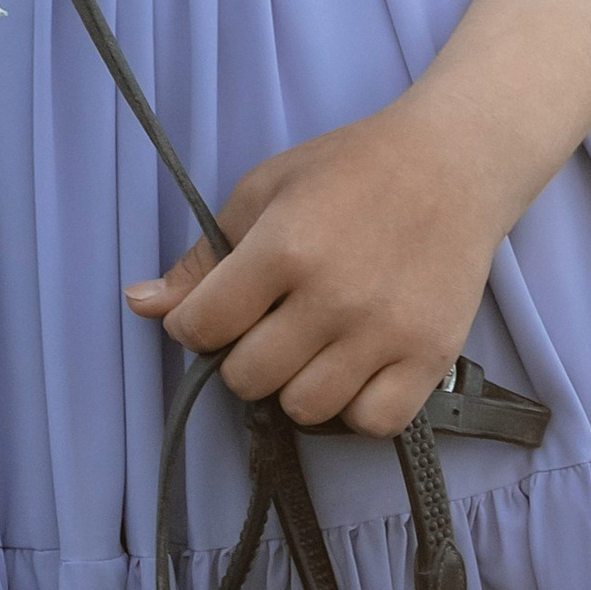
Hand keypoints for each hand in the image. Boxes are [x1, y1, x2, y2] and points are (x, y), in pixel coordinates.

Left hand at [124, 93, 509, 436]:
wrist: (451, 165)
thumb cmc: (349, 169)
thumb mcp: (264, 189)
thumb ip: (204, 256)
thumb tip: (139, 305)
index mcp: (284, 246)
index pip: (204, 326)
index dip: (192, 325)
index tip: (210, 313)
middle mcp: (332, 298)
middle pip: (248, 378)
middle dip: (241, 356)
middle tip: (265, 324)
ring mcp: (384, 334)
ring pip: (305, 409)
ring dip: (294, 384)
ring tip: (309, 344)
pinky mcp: (429, 359)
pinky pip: (370, 423)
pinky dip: (354, 406)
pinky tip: (353, 367)